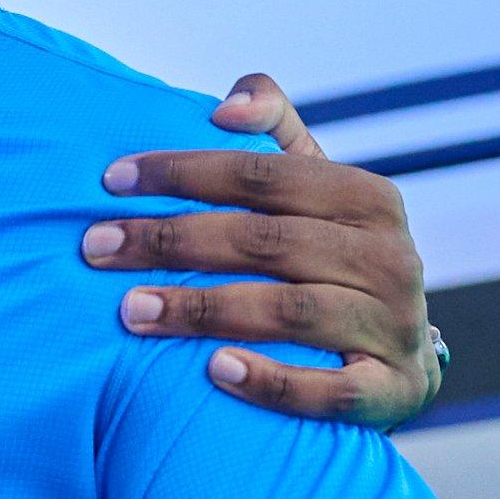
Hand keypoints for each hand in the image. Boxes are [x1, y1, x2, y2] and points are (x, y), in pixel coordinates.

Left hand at [85, 75, 442, 426]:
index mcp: (368, 199)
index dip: (184, 173)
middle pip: (265, 242)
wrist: (403, 360)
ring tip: (131, 311)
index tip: (112, 181)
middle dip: (172, 240)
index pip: (264, 176)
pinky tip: (213, 371)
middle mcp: (388, 258)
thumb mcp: (318, 192)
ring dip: (203, 310)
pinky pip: (329, 391)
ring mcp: (393, 326)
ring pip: (290, 312)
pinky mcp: (392, 390)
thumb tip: (225, 107)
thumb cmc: (333, 261)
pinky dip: (270, 381)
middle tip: (96, 248)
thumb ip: (275, 133)